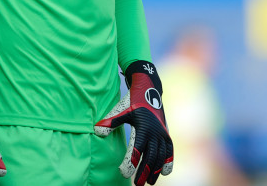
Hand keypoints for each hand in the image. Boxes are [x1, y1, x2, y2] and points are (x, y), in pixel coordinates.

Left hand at [95, 61, 173, 185]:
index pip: (137, 149)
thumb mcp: (121, 109)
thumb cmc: (132, 101)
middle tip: (137, 184)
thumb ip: (110, 121)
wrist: (149, 89)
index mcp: (143, 127)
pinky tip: (165, 173)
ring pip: (161, 156)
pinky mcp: (166, 133)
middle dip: (144, 171)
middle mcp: (155, 132)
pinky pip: (170, 150)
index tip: (124, 172)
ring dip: (156, 170)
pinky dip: (168, 161)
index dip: (131, 162)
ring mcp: (162, 133)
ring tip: (150, 182)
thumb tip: (97, 130)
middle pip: (150, 156)